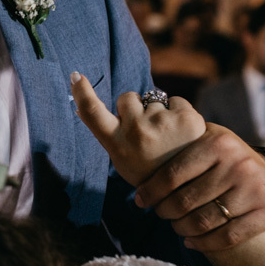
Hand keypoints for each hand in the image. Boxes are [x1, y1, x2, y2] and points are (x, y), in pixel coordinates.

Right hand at [71, 73, 206, 186]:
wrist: (188, 190)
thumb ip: (107, 132)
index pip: (92, 112)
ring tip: (169, 137)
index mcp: (117, 143)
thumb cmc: (150, 172)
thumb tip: (80, 107)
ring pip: (153, 99)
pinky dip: (178, 112)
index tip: (76, 76)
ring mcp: (161, 122)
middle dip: (134, 108)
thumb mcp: (121, 158)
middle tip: (147, 133)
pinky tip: (183, 132)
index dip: (82, 92)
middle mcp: (136, 130)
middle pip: (127, 98)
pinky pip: (175, 100)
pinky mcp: (185, 117)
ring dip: (159, 112)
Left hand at [133, 124, 264, 251]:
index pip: (172, 174)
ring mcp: (256, 189)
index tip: (141, 201)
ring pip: (203, 221)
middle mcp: (239, 164)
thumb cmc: (224, 158)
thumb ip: (180, 140)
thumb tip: (137, 146)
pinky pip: (228, 237)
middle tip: (161, 214)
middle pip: (185, 201)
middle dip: (165, 212)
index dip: (151, 191)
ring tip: (176, 227)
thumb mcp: (206, 139)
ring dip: (182, 229)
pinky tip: (191, 242)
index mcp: (218, 143)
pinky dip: (205, 244)